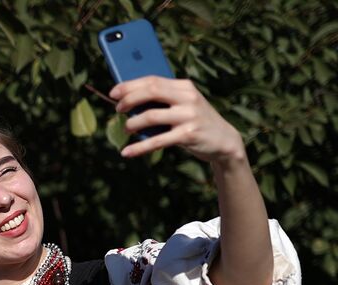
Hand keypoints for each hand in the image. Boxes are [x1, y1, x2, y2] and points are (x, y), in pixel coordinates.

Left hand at [110, 77, 246, 165]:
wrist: (224, 140)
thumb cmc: (194, 121)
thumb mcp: (183, 105)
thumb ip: (163, 101)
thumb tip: (129, 103)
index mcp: (184, 86)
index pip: (153, 80)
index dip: (130, 86)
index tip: (113, 92)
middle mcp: (188, 97)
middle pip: (151, 92)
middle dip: (129, 100)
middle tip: (118, 110)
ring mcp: (189, 116)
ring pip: (151, 116)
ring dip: (133, 123)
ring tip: (126, 129)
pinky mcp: (188, 135)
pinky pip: (157, 141)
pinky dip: (139, 148)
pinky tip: (126, 152)